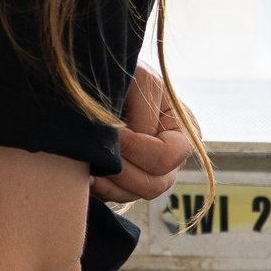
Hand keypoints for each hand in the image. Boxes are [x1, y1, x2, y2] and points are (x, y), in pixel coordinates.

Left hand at [91, 64, 191, 203]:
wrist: (102, 75)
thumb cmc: (128, 74)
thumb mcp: (142, 82)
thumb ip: (144, 114)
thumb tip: (134, 142)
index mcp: (185, 133)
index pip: (166, 157)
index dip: (137, 149)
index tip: (114, 132)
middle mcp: (172, 159)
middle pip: (155, 184)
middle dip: (123, 170)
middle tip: (98, 151)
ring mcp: (150, 172)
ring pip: (135, 194)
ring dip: (110, 182)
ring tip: (88, 163)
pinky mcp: (126, 179)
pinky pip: (116, 196)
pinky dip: (101, 188)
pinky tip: (85, 172)